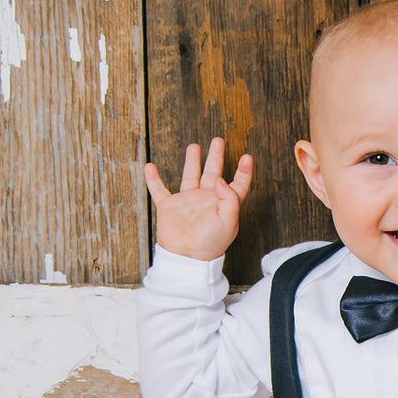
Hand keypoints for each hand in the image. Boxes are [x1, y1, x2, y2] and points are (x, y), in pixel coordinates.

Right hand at [146, 137, 252, 260]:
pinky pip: (159, 190)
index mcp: (224, 204)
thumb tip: (219, 179)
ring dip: (192, 161)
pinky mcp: (169, 207)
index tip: (247, 157)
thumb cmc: (210, 243)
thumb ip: (229, 197)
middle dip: (216, 156)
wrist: (187, 257)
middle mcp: (206, 200)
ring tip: (194, 146)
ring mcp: (187, 202)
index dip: (243, 171)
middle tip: (218, 140)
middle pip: (213, 173)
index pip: (237, 184)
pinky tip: (150, 167)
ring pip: (190, 176)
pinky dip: (153, 179)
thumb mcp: (229, 220)